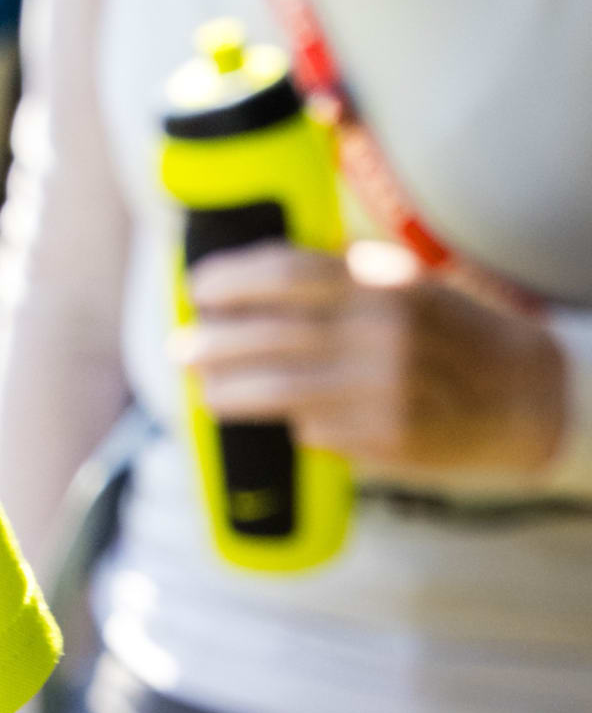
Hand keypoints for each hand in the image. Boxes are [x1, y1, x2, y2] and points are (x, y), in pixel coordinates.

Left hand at [181, 240, 570, 479]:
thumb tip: (243, 276)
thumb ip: (334, 276)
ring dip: (226, 390)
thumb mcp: (403, 284)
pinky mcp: (386, 439)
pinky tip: (280, 419)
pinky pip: (312, 429)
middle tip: (182, 347)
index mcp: (380, 283)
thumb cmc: (450, 331)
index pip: (280, 273)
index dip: (227, 280)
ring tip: (206, 389)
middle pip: (263, 336)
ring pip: (274, 391)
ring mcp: (382, 391)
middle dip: (210, 343)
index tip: (198, 288)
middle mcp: (379, 334)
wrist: (530, 396)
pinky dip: (290, 422)